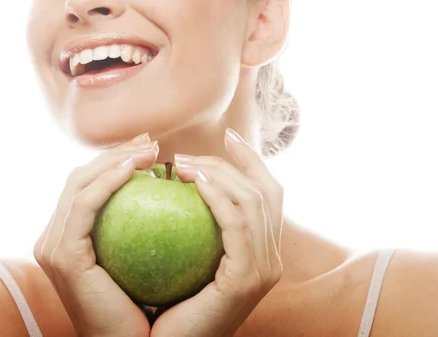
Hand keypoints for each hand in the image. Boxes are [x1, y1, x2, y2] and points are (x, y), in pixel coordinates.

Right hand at [33, 132, 158, 336]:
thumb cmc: (145, 306)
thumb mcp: (141, 256)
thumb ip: (139, 226)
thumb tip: (165, 187)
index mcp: (66, 237)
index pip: (87, 185)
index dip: (115, 160)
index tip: (150, 149)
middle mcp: (51, 237)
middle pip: (80, 177)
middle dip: (115, 153)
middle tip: (152, 143)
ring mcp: (52, 246)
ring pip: (79, 184)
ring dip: (115, 160)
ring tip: (151, 152)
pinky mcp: (61, 255)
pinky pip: (85, 206)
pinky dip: (108, 182)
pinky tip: (135, 170)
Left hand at [150, 128, 283, 336]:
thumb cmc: (166, 302)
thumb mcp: (185, 254)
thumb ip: (195, 224)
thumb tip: (177, 178)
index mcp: (262, 251)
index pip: (267, 193)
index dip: (253, 161)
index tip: (228, 136)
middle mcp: (271, 259)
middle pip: (262, 190)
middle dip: (228, 163)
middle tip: (183, 157)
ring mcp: (263, 270)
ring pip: (252, 201)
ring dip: (217, 173)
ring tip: (179, 164)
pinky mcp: (247, 279)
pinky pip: (236, 224)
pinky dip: (217, 196)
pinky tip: (191, 181)